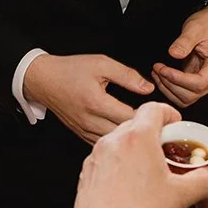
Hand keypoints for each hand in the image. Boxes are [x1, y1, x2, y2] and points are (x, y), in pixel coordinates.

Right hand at [24, 53, 155, 144]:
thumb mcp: (101, 64)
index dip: (150, 117)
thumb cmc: (70, 70)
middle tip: (161, 126)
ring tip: (146, 132)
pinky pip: (104, 144)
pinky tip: (126, 135)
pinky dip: (117, 141)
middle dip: (144, 131)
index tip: (164, 115)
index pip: (131, 117)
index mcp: (96, 103)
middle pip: (125, 135)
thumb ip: (127, 75)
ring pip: (115, 143)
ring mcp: (85, 131)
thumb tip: (148, 88)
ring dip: (130, 138)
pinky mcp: (81, 135)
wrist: (43, 80)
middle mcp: (90, 121)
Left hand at [69, 103, 207, 207]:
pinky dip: (121, 164)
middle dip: (155, 135)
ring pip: (121, 141)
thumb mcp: (182, 196)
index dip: (170, 114)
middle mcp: (114, 140)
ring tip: (150, 172)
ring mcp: (97, 155)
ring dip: (137, 149)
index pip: (154, 108)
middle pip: (137, 123)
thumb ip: (203, 180)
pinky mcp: (88, 172)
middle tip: (169, 154)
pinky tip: (130, 186)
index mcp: (138, 137)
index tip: (177, 127)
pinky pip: (108, 158)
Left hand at [154, 5, 207, 107]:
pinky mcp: (198, 82)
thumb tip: (173, 54)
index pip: (198, 83)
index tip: (162, 69)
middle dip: (170, 84)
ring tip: (156, 72)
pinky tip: (161, 75)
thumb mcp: (195, 28)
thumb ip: (184, 41)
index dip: (178, 79)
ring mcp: (207, 82)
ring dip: (168, 88)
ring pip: (186, 98)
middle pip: (191, 95)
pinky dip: (170, 87)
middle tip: (156, 69)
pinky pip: (183, 93)